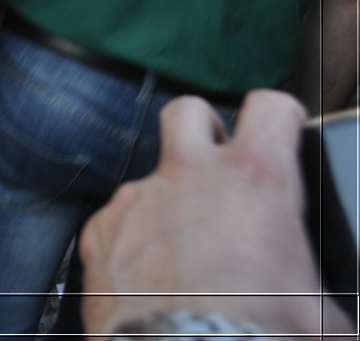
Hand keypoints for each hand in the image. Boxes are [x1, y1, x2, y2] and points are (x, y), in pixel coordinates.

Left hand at [80, 91, 333, 338]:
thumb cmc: (257, 334)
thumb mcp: (319, 311)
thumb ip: (316, 283)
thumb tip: (327, 307)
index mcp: (255, 180)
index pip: (270, 107)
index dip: (278, 115)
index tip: (280, 129)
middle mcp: (189, 175)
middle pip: (188, 110)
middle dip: (202, 127)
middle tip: (215, 162)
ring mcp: (137, 198)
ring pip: (148, 177)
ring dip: (165, 202)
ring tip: (182, 251)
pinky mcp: (98, 230)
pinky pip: (116, 221)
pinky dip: (130, 241)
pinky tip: (147, 277)